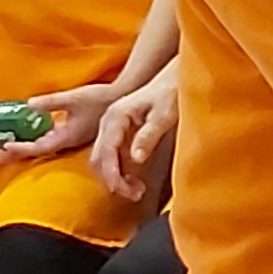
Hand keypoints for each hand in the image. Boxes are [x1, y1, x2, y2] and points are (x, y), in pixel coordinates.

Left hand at [0, 80, 123, 164]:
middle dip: (18, 155)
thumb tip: (29, 104)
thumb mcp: (73, 98)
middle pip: (38, 152)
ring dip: (27, 150)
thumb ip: (51, 102)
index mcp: (67, 136)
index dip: (21, 148)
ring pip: (45, 149)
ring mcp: (72, 139)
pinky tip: (33, 139)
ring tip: (9, 151)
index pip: (39, 147)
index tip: (5, 147)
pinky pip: (52, 142)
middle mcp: (68, 141)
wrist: (122, 100)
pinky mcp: (75, 133)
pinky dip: (38, 143)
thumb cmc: (99, 99)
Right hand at [93, 71, 178, 205]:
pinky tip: (135, 182)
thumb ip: (149, 135)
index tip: (124, 190)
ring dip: (116, 179)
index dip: (112, 174)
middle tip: (135, 194)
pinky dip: (120, 173)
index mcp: (115, 116)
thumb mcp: (164, 115)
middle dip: (113, 181)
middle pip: (99, 159)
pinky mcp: (119, 134)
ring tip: (137, 191)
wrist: (173, 79)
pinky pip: (112, 158)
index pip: (106, 151)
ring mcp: (111, 128)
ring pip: (103, 161)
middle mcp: (108, 122)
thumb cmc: (170, 92)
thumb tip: (136, 159)